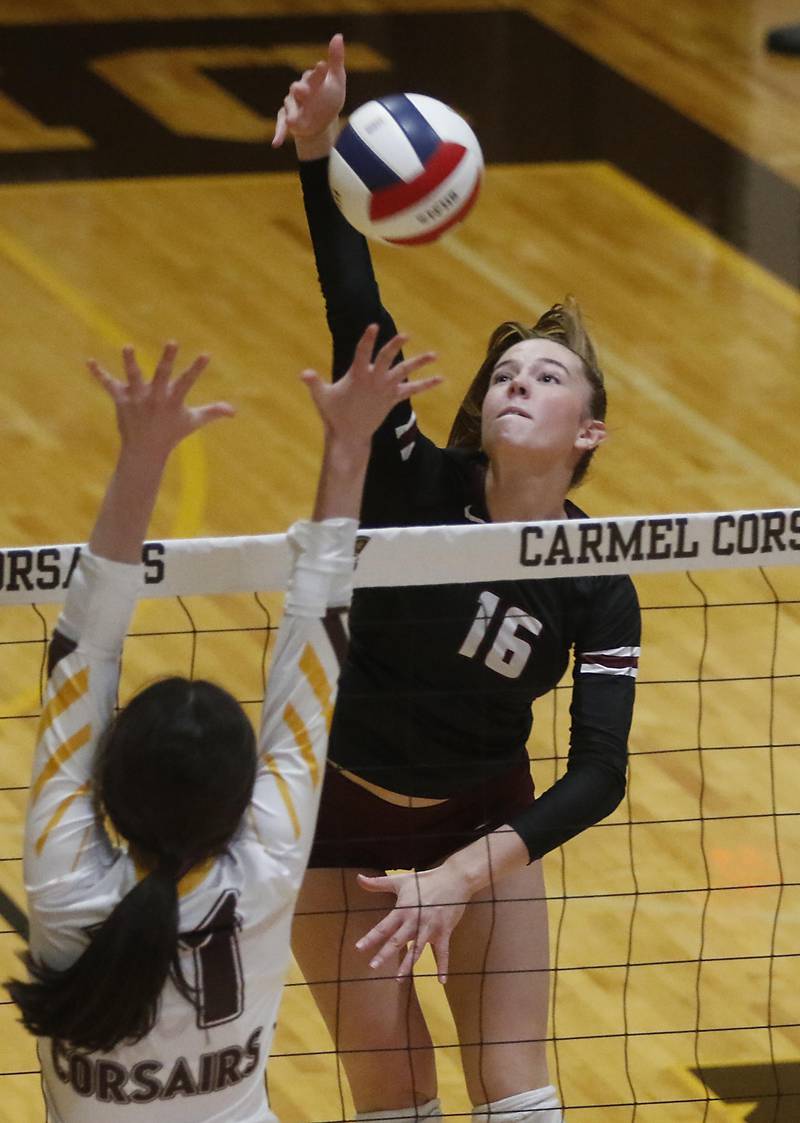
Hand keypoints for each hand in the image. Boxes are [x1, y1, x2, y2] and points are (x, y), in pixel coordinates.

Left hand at [88, 341, 233, 460]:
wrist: (145, 451)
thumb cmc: (171, 434)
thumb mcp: (193, 422)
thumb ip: (212, 412)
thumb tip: (234, 411)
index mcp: (173, 401)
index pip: (188, 381)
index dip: (198, 368)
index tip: (207, 354)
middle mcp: (155, 398)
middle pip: (162, 375)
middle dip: (167, 359)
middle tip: (172, 341)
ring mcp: (137, 399)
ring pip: (133, 377)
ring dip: (130, 362)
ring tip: (127, 346)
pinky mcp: (121, 400)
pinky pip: (108, 385)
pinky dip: (99, 374)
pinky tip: (89, 362)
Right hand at [272, 33, 346, 149]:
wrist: (321, 120)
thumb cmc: (328, 97)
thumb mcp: (337, 80)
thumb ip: (336, 60)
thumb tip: (338, 36)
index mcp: (312, 81)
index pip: (315, 75)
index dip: (319, 72)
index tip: (324, 66)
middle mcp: (300, 91)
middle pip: (297, 88)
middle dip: (300, 90)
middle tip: (302, 91)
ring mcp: (293, 106)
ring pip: (289, 107)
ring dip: (292, 113)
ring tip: (293, 122)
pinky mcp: (288, 119)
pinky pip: (281, 124)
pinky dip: (278, 133)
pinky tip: (275, 143)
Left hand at [301, 324, 440, 447]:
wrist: (346, 431)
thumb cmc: (333, 414)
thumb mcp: (323, 398)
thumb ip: (315, 384)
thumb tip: (304, 374)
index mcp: (357, 374)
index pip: (363, 353)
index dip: (367, 340)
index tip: (373, 327)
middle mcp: (373, 376)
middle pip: (386, 357)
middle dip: (395, 347)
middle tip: (406, 335)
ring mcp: (384, 386)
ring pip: (404, 370)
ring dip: (419, 362)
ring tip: (435, 354)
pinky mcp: (392, 397)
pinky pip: (412, 390)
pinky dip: (426, 385)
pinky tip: (440, 379)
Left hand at [355, 865, 469, 983]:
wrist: (454, 879)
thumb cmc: (426, 880)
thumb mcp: (401, 880)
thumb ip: (378, 883)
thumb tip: (358, 878)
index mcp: (403, 910)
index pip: (384, 926)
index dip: (371, 937)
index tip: (359, 948)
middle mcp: (415, 921)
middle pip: (397, 941)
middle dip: (385, 954)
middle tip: (373, 967)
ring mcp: (430, 928)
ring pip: (417, 949)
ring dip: (408, 964)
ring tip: (398, 979)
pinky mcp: (444, 932)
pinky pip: (443, 952)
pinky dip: (443, 966)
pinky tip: (441, 981)